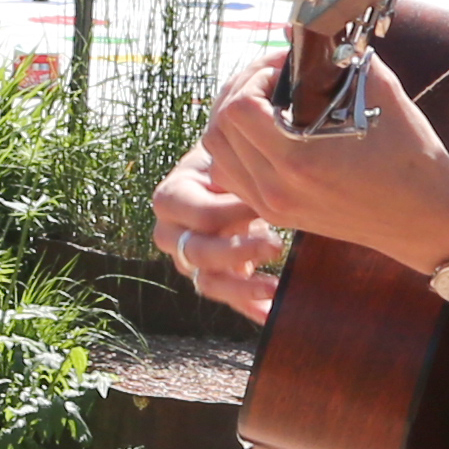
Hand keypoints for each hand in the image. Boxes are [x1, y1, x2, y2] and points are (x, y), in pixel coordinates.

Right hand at [152, 116, 283, 324]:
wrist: (236, 171)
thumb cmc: (234, 154)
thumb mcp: (227, 147)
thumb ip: (235, 149)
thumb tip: (255, 136)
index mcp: (173, 196)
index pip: (192, 212)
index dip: (226, 211)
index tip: (263, 201)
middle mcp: (173, 232)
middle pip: (194, 252)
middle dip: (235, 250)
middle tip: (276, 243)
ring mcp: (189, 259)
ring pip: (205, 282)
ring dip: (241, 287)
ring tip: (274, 286)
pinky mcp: (212, 278)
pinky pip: (226, 299)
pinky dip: (248, 308)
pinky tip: (271, 312)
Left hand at [198, 48, 448, 282]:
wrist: (426, 218)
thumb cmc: (411, 157)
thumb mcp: (380, 94)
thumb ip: (338, 59)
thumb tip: (299, 33)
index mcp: (299, 161)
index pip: (238, 109)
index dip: (254, 76)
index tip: (284, 67)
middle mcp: (276, 188)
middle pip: (218, 129)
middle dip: (239, 91)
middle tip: (271, 77)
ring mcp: (272, 206)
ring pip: (218, 154)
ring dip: (232, 120)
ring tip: (265, 100)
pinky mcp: (276, 215)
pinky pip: (232, 176)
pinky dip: (236, 148)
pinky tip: (265, 131)